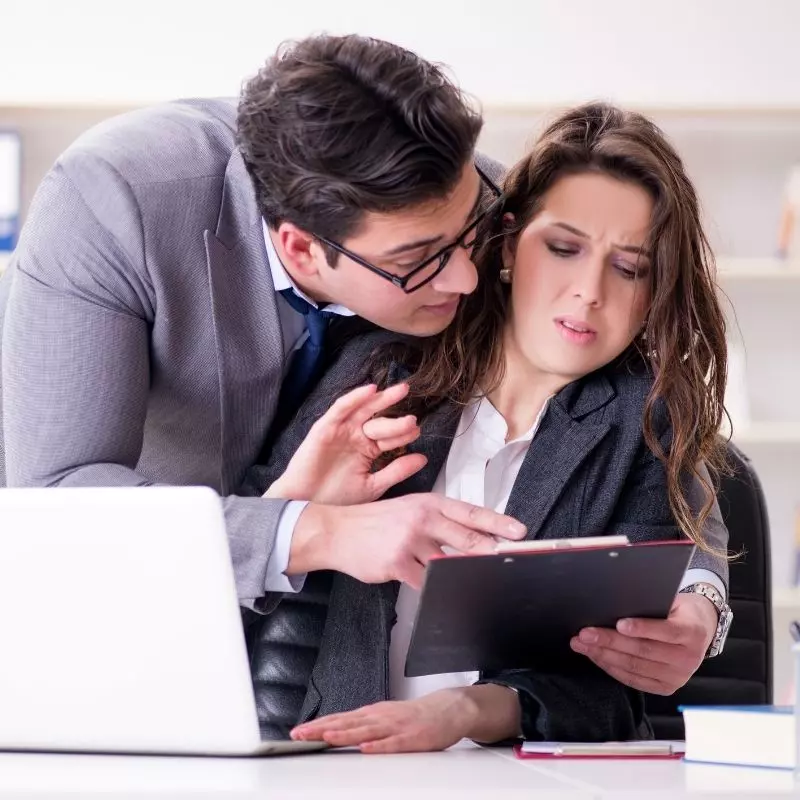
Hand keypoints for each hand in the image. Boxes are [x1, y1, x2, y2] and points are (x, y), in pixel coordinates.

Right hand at [265, 383, 426, 504]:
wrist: (304, 506)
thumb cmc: (334, 498)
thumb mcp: (372, 486)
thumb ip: (396, 471)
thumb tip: (423, 458)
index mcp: (368, 450)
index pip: (391, 438)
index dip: (404, 434)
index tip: (418, 432)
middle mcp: (356, 437)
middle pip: (381, 422)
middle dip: (398, 421)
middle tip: (413, 419)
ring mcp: (341, 430)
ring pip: (365, 410)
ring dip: (382, 399)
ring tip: (402, 391)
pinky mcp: (325, 427)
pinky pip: (341, 409)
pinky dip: (355, 398)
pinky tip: (371, 391)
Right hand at [288, 494, 526, 588]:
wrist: (338, 531)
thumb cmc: (377, 522)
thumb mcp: (410, 509)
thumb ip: (440, 521)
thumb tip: (473, 539)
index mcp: (429, 503)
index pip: (471, 512)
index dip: (498, 523)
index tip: (519, 532)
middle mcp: (422, 518)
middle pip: (468, 539)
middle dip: (491, 552)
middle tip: (509, 561)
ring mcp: (409, 541)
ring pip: (449, 565)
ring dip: (461, 575)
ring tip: (473, 581)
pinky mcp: (397, 563)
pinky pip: (426, 582)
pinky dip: (435, 588)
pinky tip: (440, 591)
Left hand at [290, 690, 475, 753]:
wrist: (447, 709)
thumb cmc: (414, 716)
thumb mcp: (384, 717)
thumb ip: (363, 725)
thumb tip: (336, 731)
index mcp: (372, 714)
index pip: (339, 719)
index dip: (318, 725)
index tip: (298, 731)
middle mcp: (380, 717)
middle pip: (346, 723)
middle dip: (322, 729)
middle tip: (300, 735)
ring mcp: (395, 726)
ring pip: (365, 731)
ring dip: (344, 734)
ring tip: (326, 738)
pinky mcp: (412, 738)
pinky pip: (393, 743)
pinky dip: (379, 746)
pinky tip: (366, 749)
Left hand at [569, 592, 717, 694]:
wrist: (700, 631)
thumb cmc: (678, 612)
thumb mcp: (673, 601)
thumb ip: (652, 604)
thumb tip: (617, 600)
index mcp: (692, 633)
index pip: (666, 631)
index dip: (642, 628)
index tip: (619, 624)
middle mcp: (687, 659)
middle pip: (643, 651)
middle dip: (610, 642)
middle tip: (585, 634)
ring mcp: (677, 677)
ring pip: (634, 667)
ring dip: (603, 656)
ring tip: (582, 644)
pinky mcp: (665, 688)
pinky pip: (633, 680)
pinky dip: (611, 667)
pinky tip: (595, 656)